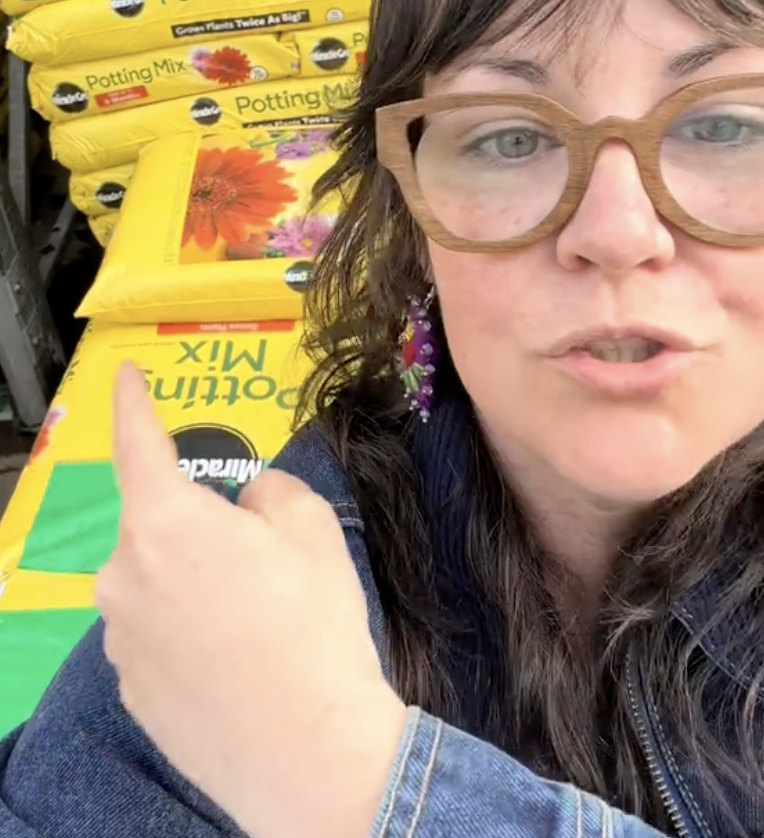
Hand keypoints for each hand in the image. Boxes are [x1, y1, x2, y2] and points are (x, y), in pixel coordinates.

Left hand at [97, 363, 406, 837]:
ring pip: (154, 582)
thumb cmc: (312, 627)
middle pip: (156, 526)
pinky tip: (232, 662)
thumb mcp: (312, 531)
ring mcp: (119, 637)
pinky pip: (154, 634)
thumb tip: (247, 503)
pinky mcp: (130, 689)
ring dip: (190, 584)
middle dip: (197, 529)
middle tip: (260, 563)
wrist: (309, 754)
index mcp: (163, 524)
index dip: (132, 403)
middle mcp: (122, 575)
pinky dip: (185, 632)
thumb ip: (269, 492)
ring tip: (253, 624)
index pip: (138, 444)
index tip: (126, 376)